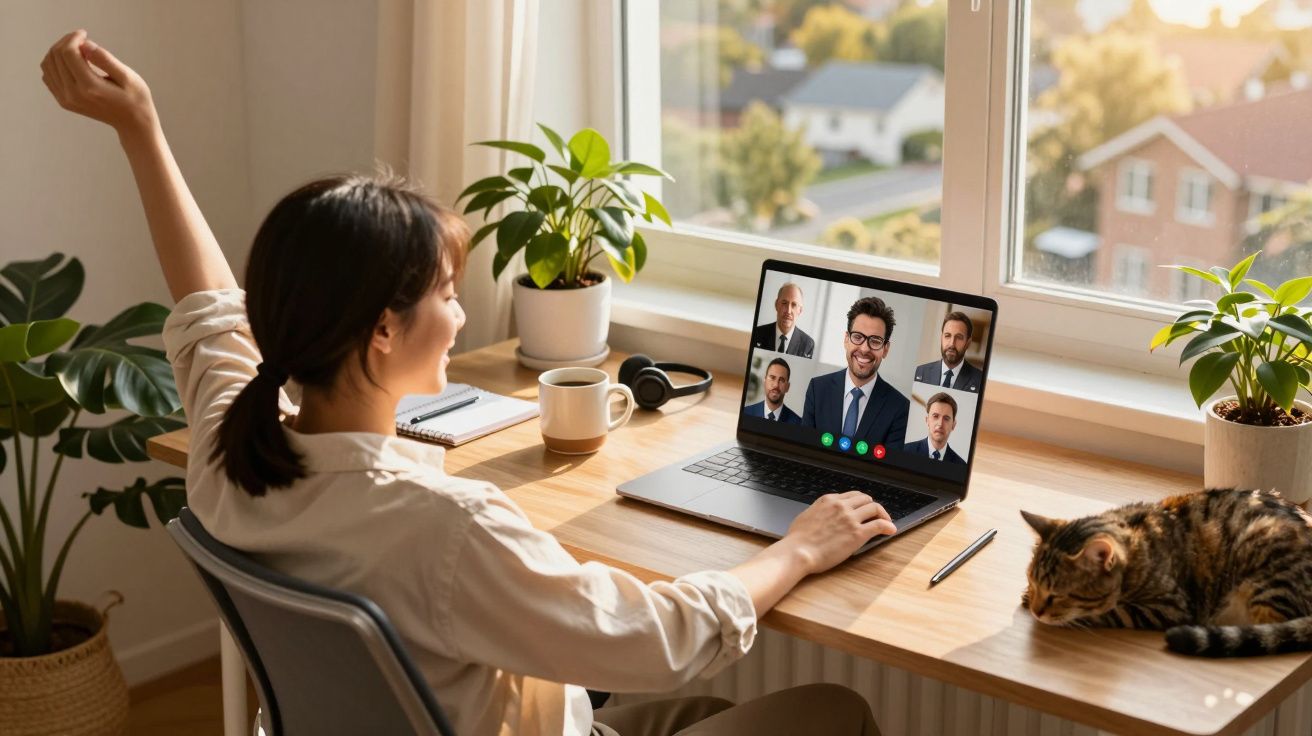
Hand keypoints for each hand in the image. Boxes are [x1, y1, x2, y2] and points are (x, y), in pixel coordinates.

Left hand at [40, 30, 155, 134]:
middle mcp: (73, 94)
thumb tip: (84, 44)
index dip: (74, 38)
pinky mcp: (64, 102)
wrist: (132, 122)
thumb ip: (105, 59)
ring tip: (76, 48)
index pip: (68, 53)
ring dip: (58, 51)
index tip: (85, 34)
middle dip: (66, 41)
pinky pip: (48, 76)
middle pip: (56, 57)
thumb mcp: (128, 76)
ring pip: (48, 65)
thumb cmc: (135, 98)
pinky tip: (70, 62)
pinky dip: (54, 64)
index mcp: (90, 87)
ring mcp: (66, 100)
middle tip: (80, 38)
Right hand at [782, 491, 896, 574]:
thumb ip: (819, 511)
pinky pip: (879, 524)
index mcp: (828, 500)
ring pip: (875, 508)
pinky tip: (891, 530)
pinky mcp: (857, 533)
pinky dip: (888, 526)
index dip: (861, 502)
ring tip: (886, 523)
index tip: (864, 509)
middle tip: (876, 516)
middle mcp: (841, 506)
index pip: (852, 495)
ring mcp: (850, 519)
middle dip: (872, 507)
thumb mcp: (807, 515)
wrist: (798, 551)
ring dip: (882, 515)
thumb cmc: (797, 539)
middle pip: (866, 499)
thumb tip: (824, 514)